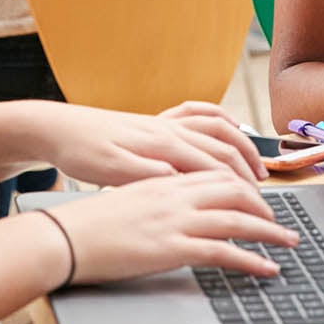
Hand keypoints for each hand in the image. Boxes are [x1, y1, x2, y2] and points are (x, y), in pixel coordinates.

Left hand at [33, 102, 266, 186]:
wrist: (57, 127)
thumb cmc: (81, 152)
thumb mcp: (109, 172)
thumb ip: (147, 175)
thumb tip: (180, 179)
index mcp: (162, 144)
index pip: (214, 166)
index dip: (239, 188)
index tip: (257, 209)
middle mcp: (170, 129)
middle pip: (223, 147)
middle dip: (250, 172)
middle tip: (266, 198)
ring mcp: (165, 122)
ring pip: (218, 128)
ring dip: (243, 146)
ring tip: (259, 168)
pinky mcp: (157, 122)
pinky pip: (201, 114)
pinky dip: (223, 121)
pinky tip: (229, 131)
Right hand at [49, 171, 297, 284]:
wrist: (61, 235)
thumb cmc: (87, 219)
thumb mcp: (126, 193)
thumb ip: (154, 189)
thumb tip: (171, 192)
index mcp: (164, 176)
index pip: (217, 170)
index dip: (244, 182)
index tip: (258, 196)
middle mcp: (175, 192)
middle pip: (235, 188)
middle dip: (264, 205)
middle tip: (279, 221)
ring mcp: (175, 219)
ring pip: (238, 218)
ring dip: (269, 231)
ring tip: (287, 242)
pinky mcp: (172, 247)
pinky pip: (223, 251)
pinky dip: (251, 260)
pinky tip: (265, 268)